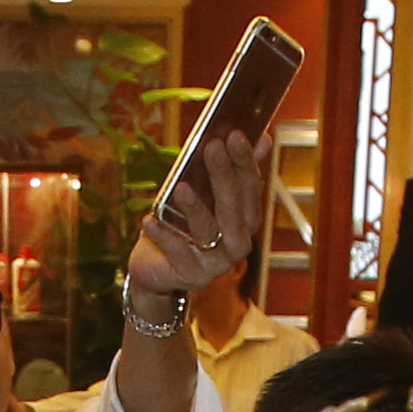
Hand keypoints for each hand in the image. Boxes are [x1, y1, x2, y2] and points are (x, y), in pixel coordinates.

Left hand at [125, 130, 268, 316]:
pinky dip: (164, 236)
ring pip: (209, 233)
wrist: (157, 267)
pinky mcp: (192, 277)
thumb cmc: (182, 223)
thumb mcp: (205, 195)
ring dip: (196, 209)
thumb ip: (231, 170)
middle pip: (233, 209)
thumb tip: (263, 138)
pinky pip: (178, 254)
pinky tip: (149, 220)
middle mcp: (237, 243)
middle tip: (213, 148)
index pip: (250, 188)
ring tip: (181, 187)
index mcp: (246, 221)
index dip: (244, 162)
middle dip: (223, 177)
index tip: (234, 135)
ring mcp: (216, 264)